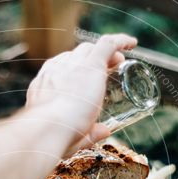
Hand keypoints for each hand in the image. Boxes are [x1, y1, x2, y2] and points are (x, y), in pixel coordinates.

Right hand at [25, 34, 137, 150]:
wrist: (48, 128)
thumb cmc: (53, 137)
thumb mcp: (71, 136)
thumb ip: (88, 134)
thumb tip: (105, 131)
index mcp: (45, 84)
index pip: (61, 68)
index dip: (78, 70)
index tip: (90, 79)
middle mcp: (56, 69)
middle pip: (76, 55)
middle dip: (92, 59)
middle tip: (109, 68)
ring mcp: (73, 64)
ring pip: (90, 48)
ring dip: (105, 52)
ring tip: (120, 60)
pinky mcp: (90, 63)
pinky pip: (107, 44)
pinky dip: (121, 41)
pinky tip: (132, 43)